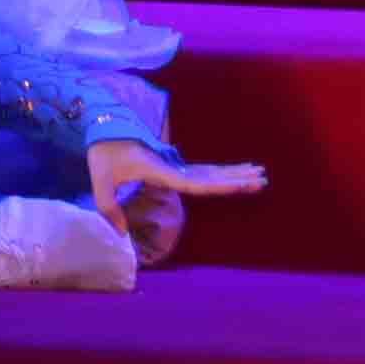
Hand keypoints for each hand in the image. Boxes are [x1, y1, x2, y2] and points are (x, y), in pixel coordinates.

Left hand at [83, 139, 266, 263]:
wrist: (103, 128)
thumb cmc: (104, 153)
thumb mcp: (100, 179)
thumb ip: (109, 207)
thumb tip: (121, 235)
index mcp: (160, 171)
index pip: (194, 183)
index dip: (218, 185)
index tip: (239, 184)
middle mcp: (173, 168)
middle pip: (210, 175)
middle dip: (236, 178)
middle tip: (263, 178)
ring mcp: (174, 166)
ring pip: (210, 172)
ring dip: (234, 173)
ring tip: (260, 174)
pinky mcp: (172, 166)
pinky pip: (201, 172)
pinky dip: (220, 173)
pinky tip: (234, 174)